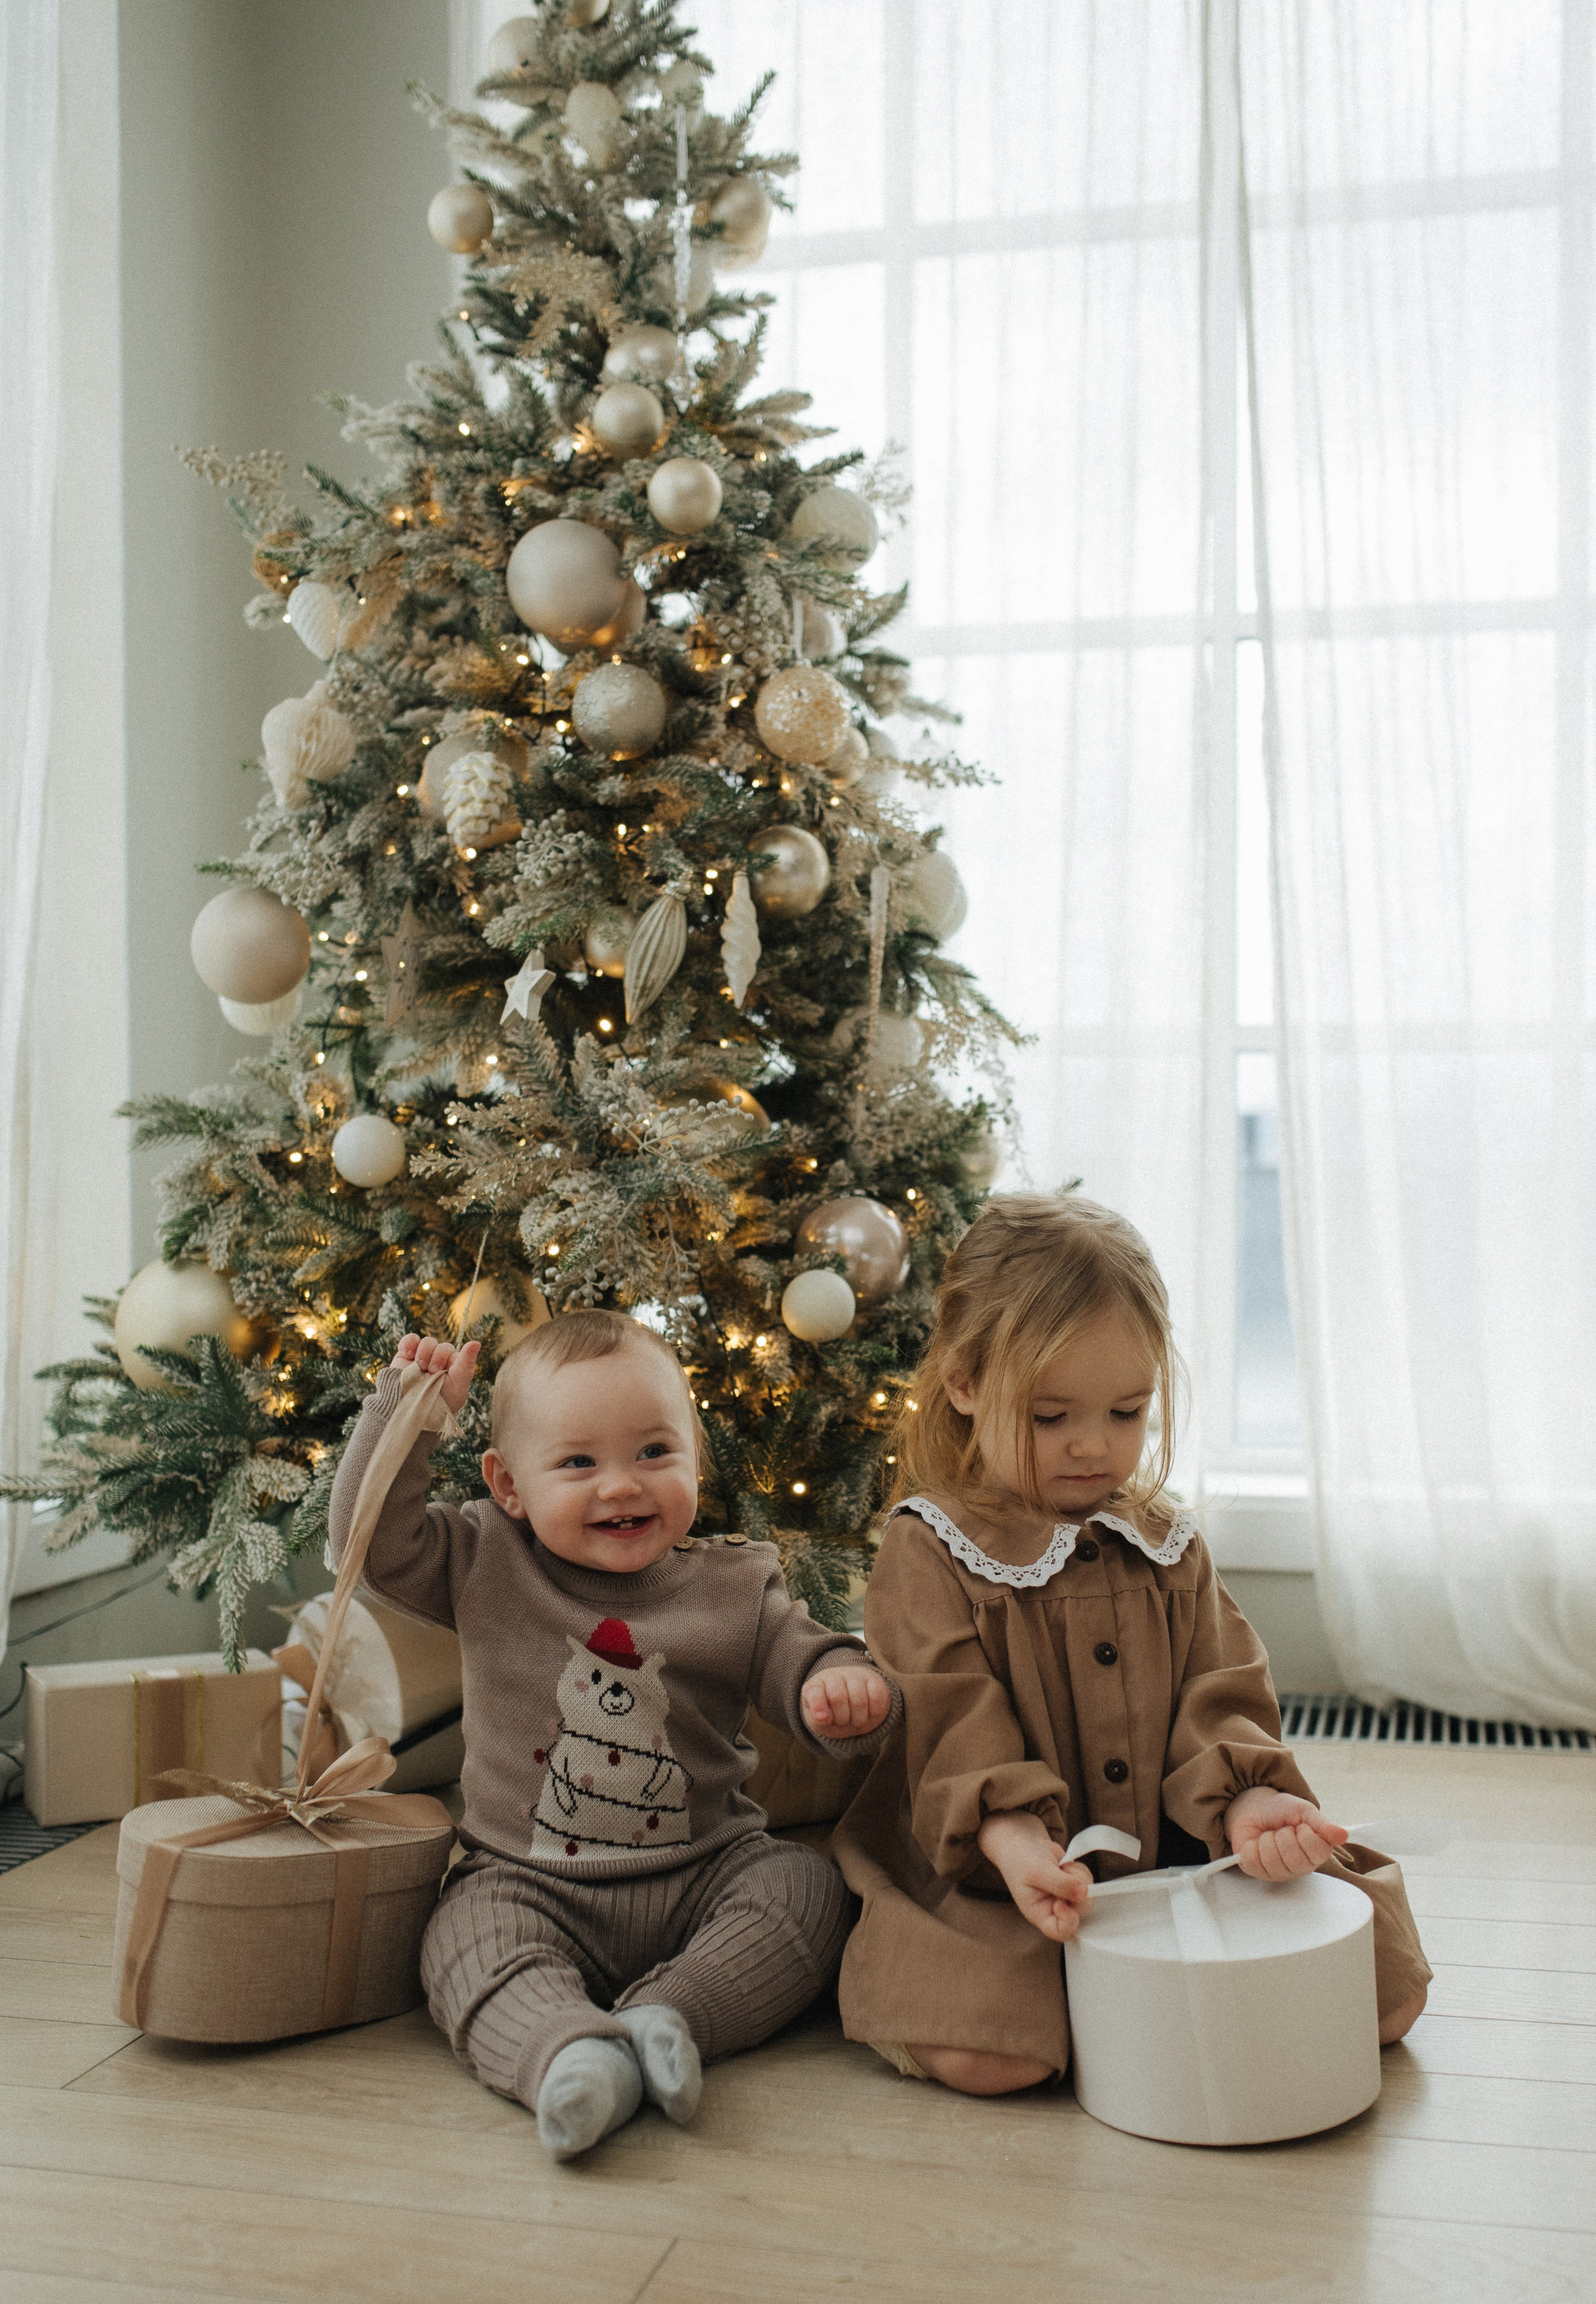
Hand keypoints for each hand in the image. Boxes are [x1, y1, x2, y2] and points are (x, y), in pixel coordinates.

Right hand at [393, 1333, 479, 1415]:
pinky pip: (410, 1340)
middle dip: (436, 1358)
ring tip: (419, 1368)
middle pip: (441, 1346)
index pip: (454, 1351)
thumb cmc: (439, 1402)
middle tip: (430, 1372)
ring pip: (427, 1341)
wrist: (412, 1410)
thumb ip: (466, 1363)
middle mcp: (439, 1360)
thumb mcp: (457, 1385)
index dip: (446, 1358)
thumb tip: (477, 1342)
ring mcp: (423, 1357)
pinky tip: (408, 1355)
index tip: (440, 1371)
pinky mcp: (405, 1356)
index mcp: (454, 1366)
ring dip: (424, 1353)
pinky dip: (409, 1343)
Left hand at [800, 1667, 891, 1739]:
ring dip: (858, 1719)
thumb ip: (817, 1720)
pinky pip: (877, 1697)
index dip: (818, 1706)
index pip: (815, 1692)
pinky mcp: (875, 1680)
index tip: (822, 1719)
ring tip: (855, 1720)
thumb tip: (821, 1718)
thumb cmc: (833, 1716)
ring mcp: (856, 1676)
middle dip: (841, 1718)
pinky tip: (869, 1713)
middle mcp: (835, 1676)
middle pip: (838, 1697)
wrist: (854, 1711)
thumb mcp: (820, 1722)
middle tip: (843, 1721)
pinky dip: (874, 1712)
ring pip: (859, 1700)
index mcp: (816, 1685)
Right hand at [976, 1810, 1093, 1944]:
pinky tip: (1064, 1865)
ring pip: (1088, 1896)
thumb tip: (1084, 1892)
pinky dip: (1080, 1870)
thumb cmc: (1020, 1862)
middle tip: (1063, 1875)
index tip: (1061, 1903)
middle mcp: (1056, 1909)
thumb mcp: (1036, 1872)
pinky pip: (1088, 1881)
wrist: (1023, 1844)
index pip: (1061, 1932)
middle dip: (1076, 1892)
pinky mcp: (1074, 1884)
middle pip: (1080, 1913)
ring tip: (1060, 1868)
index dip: (1068, 1921)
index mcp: (1041, 1914)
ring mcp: (1067, 1897)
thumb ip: (1060, 1884)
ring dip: (1078, 1878)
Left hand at [1224, 1786, 1348, 1880]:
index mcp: (1316, 1854)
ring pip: (1273, 1860)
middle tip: (1282, 1829)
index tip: (1300, 1826)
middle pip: (1295, 1859)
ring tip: (1270, 1834)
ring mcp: (1278, 1872)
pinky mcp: (1257, 1871)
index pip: (1318, 1852)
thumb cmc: (1282, 1811)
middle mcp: (1299, 1867)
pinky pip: (1253, 1862)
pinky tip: (1256, 1842)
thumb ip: (1322, 1824)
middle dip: (1285, 1835)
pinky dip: (1252, 1845)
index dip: (1306, 1833)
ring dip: (1268, 1839)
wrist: (1255, 1807)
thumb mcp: (1303, 1810)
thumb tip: (1343, 1835)